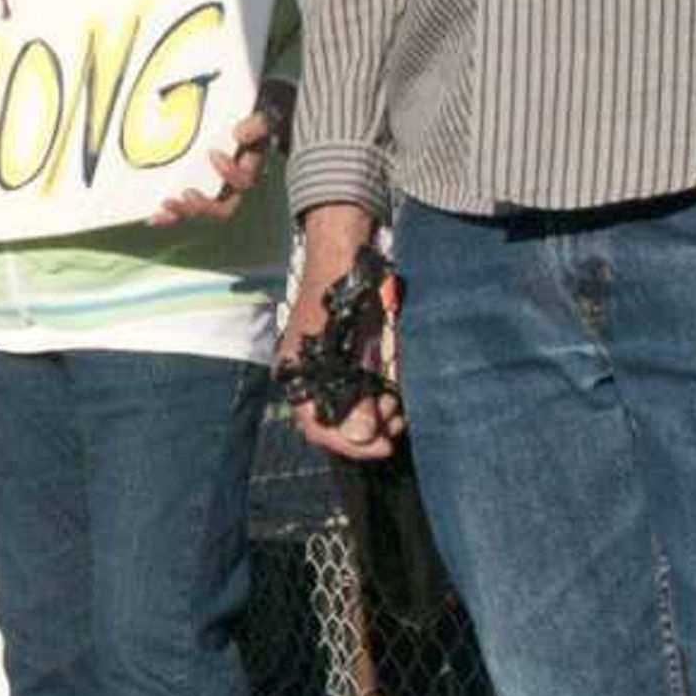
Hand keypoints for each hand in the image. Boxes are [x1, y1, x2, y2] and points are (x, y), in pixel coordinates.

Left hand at [146, 81, 293, 227]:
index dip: (229, 173)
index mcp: (246, 170)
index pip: (243, 181)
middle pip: (222, 208)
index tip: (212, 153)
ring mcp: (211, 192)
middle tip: (187, 193)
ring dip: (183, 212)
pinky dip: (168, 216)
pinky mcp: (194, 193)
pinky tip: (153, 217)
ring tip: (166, 203)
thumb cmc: (246, 126)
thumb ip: (257, 124)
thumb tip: (239, 134)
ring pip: (200, 212)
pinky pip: (182, 209)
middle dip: (204, 205)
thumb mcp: (257, 121)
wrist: (238, 123)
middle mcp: (230, 187)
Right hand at [280, 204, 401, 462]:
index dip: (351, 444)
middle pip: (336, 421)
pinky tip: (395, 388)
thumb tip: (361, 437)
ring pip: (352, 406)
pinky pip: (360, 387)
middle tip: (397, 418)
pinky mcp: (347, 356)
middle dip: (369, 427)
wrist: (349, 249)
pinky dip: (378, 392)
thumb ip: (354, 392)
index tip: (384, 445)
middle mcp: (309, 374)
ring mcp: (328, 365)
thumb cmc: (346, 291)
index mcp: (297, 372)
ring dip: (377, 411)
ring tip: (398, 403)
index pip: (317, 426)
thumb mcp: (355, 344)